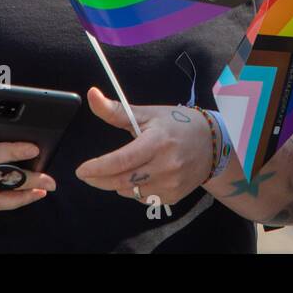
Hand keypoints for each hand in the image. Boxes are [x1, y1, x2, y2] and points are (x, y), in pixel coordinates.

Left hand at [75, 87, 213, 205]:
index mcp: (157, 142)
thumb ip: (116, 110)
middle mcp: (166, 165)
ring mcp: (171, 183)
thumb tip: (91, 94)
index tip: (81, 170)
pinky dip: (135, 190)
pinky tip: (140, 176)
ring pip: (130, 191)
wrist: (212, 143)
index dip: (98, 168)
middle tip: (87, 175)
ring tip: (119, 170)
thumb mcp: (147, 113)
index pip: (121, 161)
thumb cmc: (176, 124)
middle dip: (99, 179)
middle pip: (122, 181)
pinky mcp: (174, 196)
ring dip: (118, 183)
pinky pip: (144, 198)